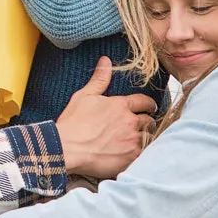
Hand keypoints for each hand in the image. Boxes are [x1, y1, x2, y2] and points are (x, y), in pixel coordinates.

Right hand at [56, 57, 157, 179]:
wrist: (68, 148)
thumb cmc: (73, 122)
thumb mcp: (84, 96)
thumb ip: (100, 79)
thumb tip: (106, 60)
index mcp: (120, 105)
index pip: (144, 101)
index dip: (148, 104)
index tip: (150, 107)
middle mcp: (130, 121)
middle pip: (149, 120)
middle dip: (147, 122)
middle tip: (142, 125)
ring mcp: (133, 140)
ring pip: (148, 137)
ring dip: (144, 137)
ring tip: (137, 141)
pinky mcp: (132, 156)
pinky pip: (144, 153)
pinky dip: (140, 152)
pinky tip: (132, 153)